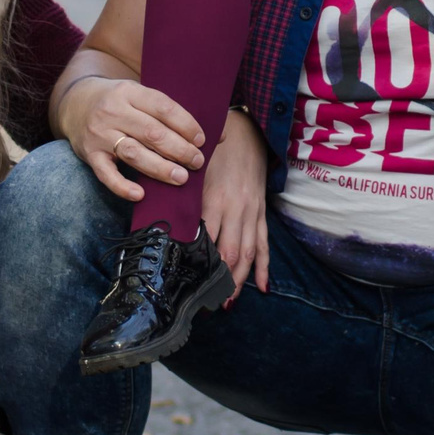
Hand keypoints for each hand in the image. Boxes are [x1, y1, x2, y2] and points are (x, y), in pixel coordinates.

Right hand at [65, 77, 206, 202]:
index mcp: (130, 92)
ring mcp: (100, 134)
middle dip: (179, 149)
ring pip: (133, 153)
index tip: (202, 140)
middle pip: (152, 133)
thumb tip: (220, 134)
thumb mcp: (141, 96)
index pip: (162, 107)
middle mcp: (113, 111)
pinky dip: (122, 186)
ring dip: (160, 168)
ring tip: (181, 178)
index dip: (185, 124)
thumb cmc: (120, 102)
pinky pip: (106, 174)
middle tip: (197, 162)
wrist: (75, 103)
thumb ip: (173, 113)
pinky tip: (140, 194)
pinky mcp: (89, 155)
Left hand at [201, 109, 270, 299]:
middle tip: (208, 302)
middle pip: (229, 251)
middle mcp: (237, 209)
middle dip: (220, 279)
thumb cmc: (216, 150)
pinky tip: (262, 287)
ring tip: (229, 302)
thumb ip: (186, 194)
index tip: (188, 280)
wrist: (249, 132)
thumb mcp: (197, 170)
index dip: (199, 260)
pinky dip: (264, 267)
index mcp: (217, 199)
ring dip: (240, 280)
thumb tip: (169, 221)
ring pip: (248, 253)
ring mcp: (252, 213)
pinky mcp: (261, 213)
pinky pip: (264, 244)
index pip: (206, 237)